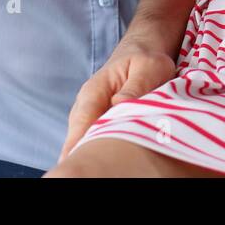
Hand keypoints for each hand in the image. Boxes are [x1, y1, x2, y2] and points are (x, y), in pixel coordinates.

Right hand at [57, 36, 178, 163]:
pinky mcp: (102, 125)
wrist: (143, 52)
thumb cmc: (146, 59)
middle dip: (85, 155)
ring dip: (95, 155)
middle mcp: (87, 107)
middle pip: (79, 138)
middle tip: (96, 171)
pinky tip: (113, 165)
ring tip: (105, 169)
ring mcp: (92, 117)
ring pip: (87, 142)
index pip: (81, 122)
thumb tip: (118, 103)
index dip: (77, 145)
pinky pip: (99, 141)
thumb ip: (136, 85)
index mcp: (94, 91)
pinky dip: (104, 152)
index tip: (75, 163)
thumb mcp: (149, 67)